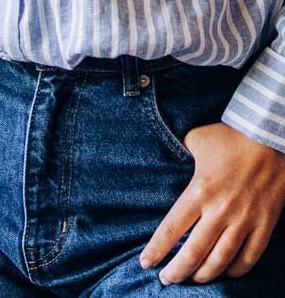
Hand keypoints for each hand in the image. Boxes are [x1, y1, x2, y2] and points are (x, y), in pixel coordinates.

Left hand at [139, 122, 284, 284]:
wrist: (270, 135)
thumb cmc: (231, 137)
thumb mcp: (198, 138)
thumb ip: (180, 150)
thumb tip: (166, 153)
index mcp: (200, 190)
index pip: (171, 229)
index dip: (156, 250)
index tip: (146, 262)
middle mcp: (220, 210)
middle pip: (192, 254)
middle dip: (176, 272)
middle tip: (166, 279)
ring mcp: (244, 220)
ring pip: (219, 262)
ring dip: (203, 276)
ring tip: (192, 279)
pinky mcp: (264, 224)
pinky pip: (248, 258)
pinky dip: (235, 271)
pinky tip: (224, 272)